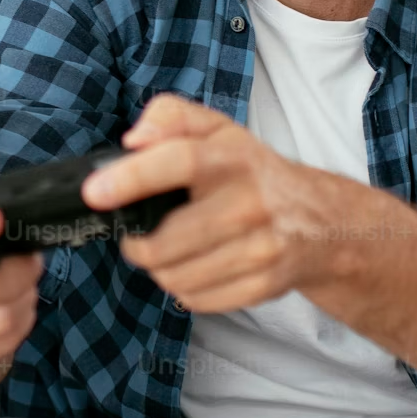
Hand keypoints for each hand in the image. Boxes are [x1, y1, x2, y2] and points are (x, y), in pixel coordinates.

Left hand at [86, 94, 378, 312]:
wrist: (322, 222)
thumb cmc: (251, 172)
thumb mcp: (216, 129)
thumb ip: (170, 117)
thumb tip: (134, 141)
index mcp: (233, 157)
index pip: (180, 161)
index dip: (132, 178)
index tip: (94, 194)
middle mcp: (251, 203)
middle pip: (166, 242)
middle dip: (136, 244)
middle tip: (135, 234)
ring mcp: (261, 248)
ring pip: (176, 277)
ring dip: (159, 269)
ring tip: (169, 251)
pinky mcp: (265, 285)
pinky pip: (198, 300)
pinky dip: (186, 289)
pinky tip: (196, 268)